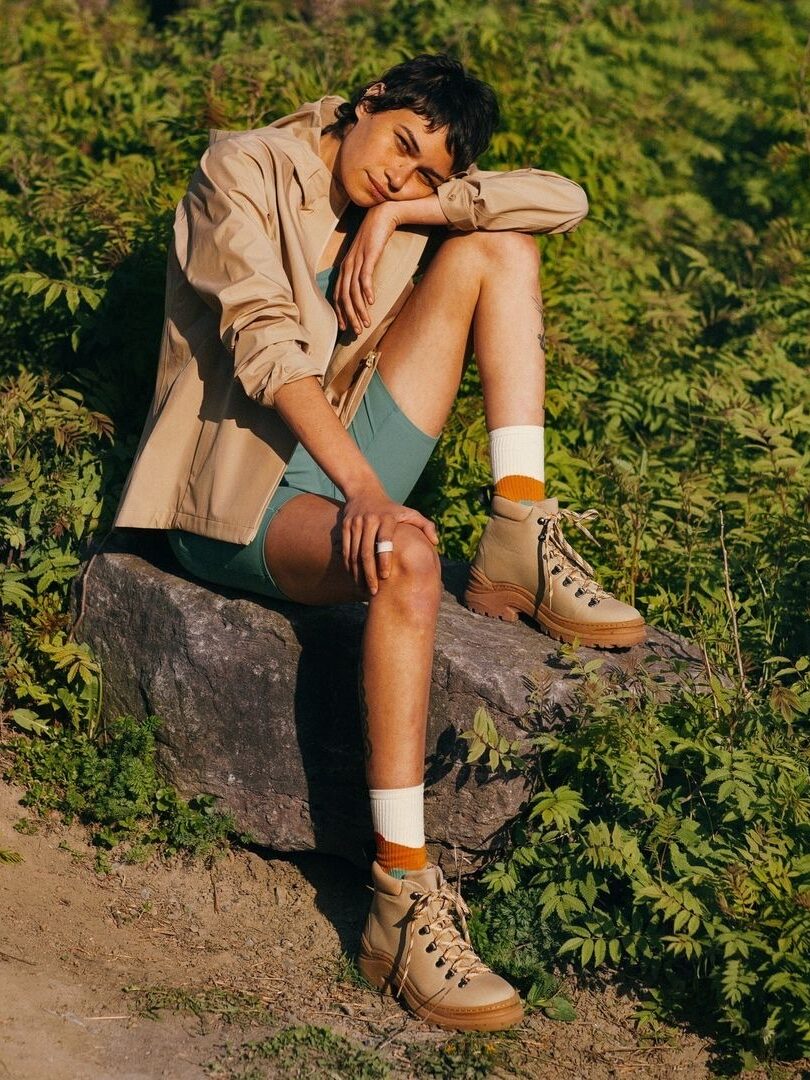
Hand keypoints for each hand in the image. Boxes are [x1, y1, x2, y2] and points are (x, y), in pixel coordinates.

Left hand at [335, 203, 397, 335]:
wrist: (381, 217)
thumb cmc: (374, 239)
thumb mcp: (365, 258)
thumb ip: (362, 272)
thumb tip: (364, 290)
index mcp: (345, 268)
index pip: (338, 295)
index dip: (340, 313)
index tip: (345, 328)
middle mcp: (347, 266)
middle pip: (344, 297)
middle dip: (349, 316)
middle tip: (356, 332)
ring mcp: (357, 261)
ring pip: (353, 291)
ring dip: (359, 309)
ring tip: (366, 323)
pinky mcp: (368, 256)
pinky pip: (365, 276)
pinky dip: (367, 290)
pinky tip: (371, 301)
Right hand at [340, 481, 438, 595]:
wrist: (364, 491)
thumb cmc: (392, 508)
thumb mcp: (410, 512)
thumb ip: (426, 525)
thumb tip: (436, 542)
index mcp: (387, 517)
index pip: (384, 540)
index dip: (385, 559)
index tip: (386, 576)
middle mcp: (370, 520)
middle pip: (367, 551)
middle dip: (370, 573)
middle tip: (374, 591)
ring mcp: (355, 523)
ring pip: (354, 553)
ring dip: (358, 574)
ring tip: (365, 589)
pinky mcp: (345, 526)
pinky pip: (346, 550)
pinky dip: (349, 566)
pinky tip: (355, 578)